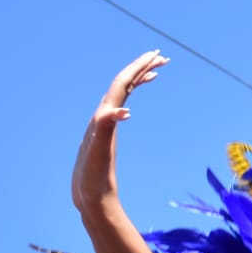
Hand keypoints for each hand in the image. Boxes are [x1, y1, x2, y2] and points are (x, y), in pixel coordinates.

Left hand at [72, 51, 167, 214]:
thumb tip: (122, 109)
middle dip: (141, 68)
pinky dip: (131, 101)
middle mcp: (103, 117)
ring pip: (122, 95)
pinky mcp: (106, 136)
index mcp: (103, 116)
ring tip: (157, 71)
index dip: (138, 67)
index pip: (122, 83)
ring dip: (138, 80)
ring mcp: (104, 125)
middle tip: (163, 57)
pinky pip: (121, 109)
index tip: (155, 55)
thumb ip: (106, 128)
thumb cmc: (93, 178)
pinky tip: (135, 105)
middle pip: (123, 84)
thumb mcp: (100, 153)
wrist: (87, 197)